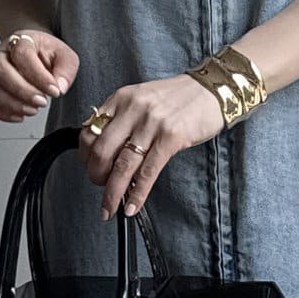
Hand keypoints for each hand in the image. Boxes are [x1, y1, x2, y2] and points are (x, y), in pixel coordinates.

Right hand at [0, 30, 79, 121]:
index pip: (22, 54)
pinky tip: (20, 116)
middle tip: (42, 102)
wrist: (39, 56)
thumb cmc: (49, 55)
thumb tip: (60, 87)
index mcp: (21, 40)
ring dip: (10, 103)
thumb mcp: (66, 57)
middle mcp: (2, 53)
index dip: (38, 76)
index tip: (54, 91)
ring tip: (32, 110)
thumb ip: (66, 70)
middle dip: (21, 90)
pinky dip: (0, 112)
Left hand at [79, 75, 226, 219]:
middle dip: (96, 177)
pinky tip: (132, 206)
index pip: (90, 131)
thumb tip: (102, 149)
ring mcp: (152, 123)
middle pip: (101, 151)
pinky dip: (137, 194)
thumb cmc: (179, 97)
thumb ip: (121, 118)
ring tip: (109, 208)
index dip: (85, 157)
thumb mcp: (142, 99)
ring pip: (122, 165)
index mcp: (121, 98)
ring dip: (112, 193)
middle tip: (100, 188)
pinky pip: (147, 172)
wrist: (213, 89)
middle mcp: (133, 109)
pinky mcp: (171, 137)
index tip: (89, 169)